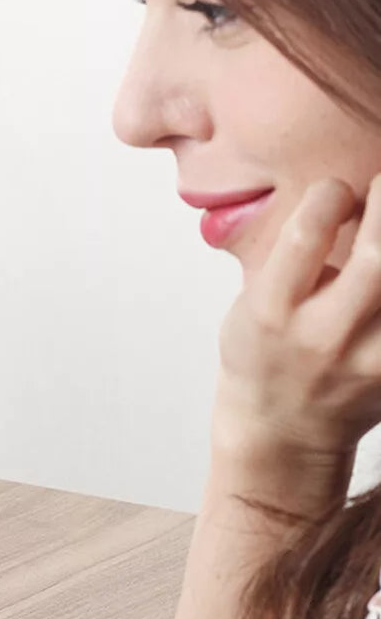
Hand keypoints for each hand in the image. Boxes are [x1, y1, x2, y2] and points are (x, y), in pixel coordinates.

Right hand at [214, 175, 380, 459]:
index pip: (305, 235)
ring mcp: (368, 360)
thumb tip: (348, 187)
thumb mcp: (251, 302)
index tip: (337, 193)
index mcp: (271, 312)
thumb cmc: (263, 354)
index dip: (330, 197)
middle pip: (378, 256)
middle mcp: (321, 338)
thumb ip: (291, 253)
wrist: (281, 431)